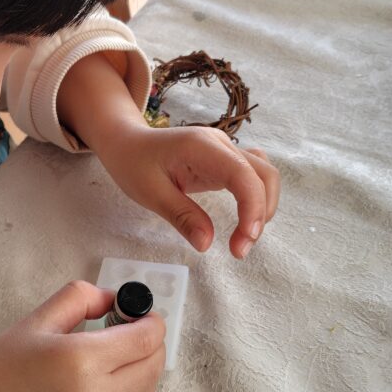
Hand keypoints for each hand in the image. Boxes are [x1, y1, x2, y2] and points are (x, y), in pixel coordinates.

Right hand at [0, 281, 165, 391]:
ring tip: (123, 352)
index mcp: (80, 360)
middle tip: (136, 329)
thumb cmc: (1, 362)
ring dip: (145, 368)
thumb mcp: (39, 317)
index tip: (143, 312)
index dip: (153, 322)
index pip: (145, 340)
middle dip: (153, 343)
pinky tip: (109, 376)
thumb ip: (83, 298)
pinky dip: (130, 390)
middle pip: (152, 367)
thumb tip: (116, 300)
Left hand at [97, 123, 279, 257]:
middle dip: (260, 213)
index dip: (252, 208)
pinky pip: (253, 176)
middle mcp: (221, 145)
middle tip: (239, 248)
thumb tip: (206, 243)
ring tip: (242, 238)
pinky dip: (256, 199)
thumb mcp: (150, 193)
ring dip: (262, 207)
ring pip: (264, 176)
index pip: (243, 175)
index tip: (243, 242)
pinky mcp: (225, 161)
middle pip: (264, 174)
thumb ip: (181, 216)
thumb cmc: (134, 163)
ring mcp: (226, 151)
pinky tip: (244, 219)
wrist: (127, 143)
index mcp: (202, 147)